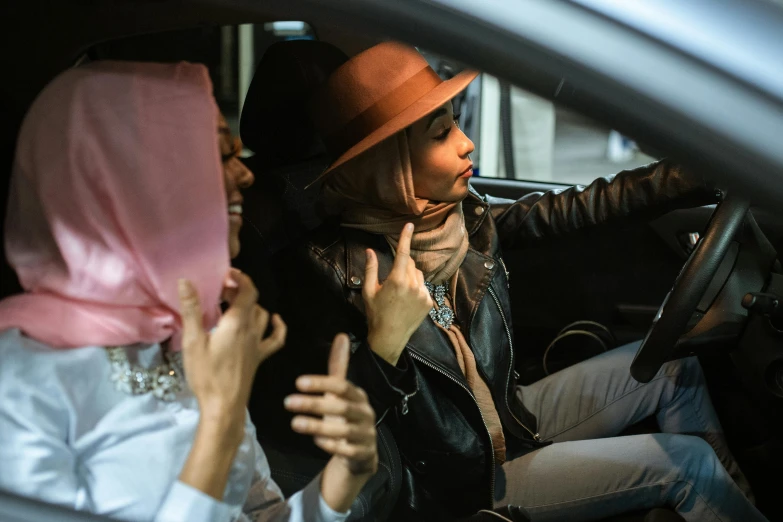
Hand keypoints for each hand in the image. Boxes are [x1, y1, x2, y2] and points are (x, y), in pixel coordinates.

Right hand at [178, 269, 286, 423]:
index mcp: (237, 323)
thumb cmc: (206, 374)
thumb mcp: (193, 341)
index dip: (240, 277)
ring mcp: (259, 344)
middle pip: (252, 301)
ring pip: (263, 315)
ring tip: (233, 305)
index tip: (226, 273)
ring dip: (251, 305)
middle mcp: (252, 330)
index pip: (247, 290)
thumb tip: (187, 281)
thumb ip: (191, 310)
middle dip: (239, 291)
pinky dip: (278, 326)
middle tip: (220, 291)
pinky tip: (274, 320)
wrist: (223, 406)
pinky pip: (276, 338)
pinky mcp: (260, 357)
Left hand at [284, 334, 377, 511]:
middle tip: (288, 402)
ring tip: (294, 423)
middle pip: (341, 407)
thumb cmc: (346, 418)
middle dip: (314, 404)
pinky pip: (347, 450)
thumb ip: (338, 367)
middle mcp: (365, 414)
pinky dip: (331, 446)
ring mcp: (365, 435)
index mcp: (359, 396)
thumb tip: (341, 335)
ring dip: (317, 426)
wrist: (361, 453)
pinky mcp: (363, 454)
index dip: (321, 383)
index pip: (341, 386)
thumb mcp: (341, 393)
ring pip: (343, 431)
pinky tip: (315, 441)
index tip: (298, 382)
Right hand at [363, 222, 432, 364]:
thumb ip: (371, 269)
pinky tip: (408, 301)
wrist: (390, 337)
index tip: (410, 225)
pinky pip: (423, 287)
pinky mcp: (429, 302)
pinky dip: (417, 288)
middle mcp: (413, 285)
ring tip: (400, 292)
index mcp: (397, 280)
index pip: (403, 253)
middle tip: (392, 280)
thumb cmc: (376, 314)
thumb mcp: (369, 291)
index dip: (406, 237)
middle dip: (403, 265)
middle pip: (411, 263)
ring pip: (418, 275)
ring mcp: (423, 294)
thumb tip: (369, 251)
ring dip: (411, 276)